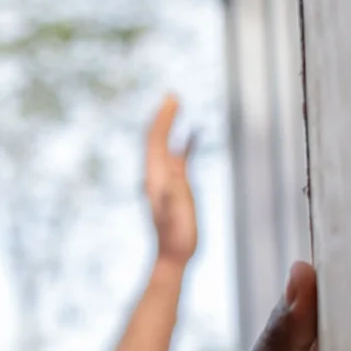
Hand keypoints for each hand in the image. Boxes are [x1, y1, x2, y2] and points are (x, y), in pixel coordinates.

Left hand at [144, 95, 198, 266]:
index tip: (172, 100)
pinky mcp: (178, 187)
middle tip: (172, 95)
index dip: (162, 120)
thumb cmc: (175, 238)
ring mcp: (166, 180)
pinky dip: (186, 144)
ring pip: (165, 145)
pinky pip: (181, 159)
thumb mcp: (174, 218)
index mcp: (155, 178)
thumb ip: (171, 200)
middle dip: (164, 116)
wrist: (173, 256)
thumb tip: (172, 183)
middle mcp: (157, 175)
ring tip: (177, 104)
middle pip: (156, 139)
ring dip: (170, 125)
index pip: (155, 141)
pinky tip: (194, 134)